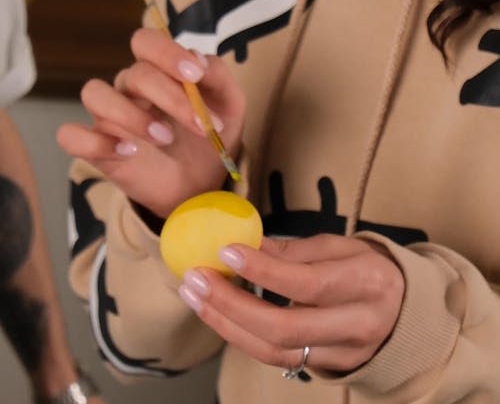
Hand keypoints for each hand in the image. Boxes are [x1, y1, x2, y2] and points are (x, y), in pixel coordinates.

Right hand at [57, 28, 244, 216]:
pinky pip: (71, 136)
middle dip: (172, 97)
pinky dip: (95, 142)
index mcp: (158, 70)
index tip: (196, 75)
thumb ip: (218, 77)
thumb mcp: (229, 106)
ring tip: (165, 138)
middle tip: (201, 125)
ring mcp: (109, 117)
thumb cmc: (209, 137)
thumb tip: (198, 59)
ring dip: (132, 115)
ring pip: (95, 94)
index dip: (167, 52)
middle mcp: (129, 88)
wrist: (201, 185)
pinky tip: (128, 152)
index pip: (146, 41)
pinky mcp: (97, 149)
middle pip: (135, 74)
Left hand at [177, 233, 404, 374]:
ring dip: (227, 324)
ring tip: (195, 295)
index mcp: (366, 282)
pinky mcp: (327, 370)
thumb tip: (247, 243)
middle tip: (196, 278)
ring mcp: (342, 354)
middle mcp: (357, 324)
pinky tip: (218, 313)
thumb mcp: (341, 246)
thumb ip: (295, 250)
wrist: (405, 314)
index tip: (226, 250)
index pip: (308, 283)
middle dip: (232, 305)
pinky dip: (242, 336)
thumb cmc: (367, 269)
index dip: (264, 271)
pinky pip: (278, 358)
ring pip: (275, 351)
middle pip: (285, 328)